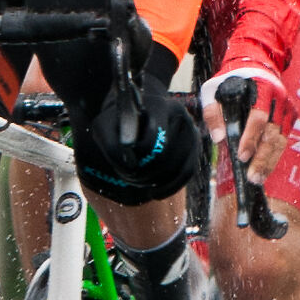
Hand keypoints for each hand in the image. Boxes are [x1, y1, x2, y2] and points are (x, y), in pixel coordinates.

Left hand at [87, 66, 202, 197]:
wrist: (136, 111)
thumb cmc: (118, 120)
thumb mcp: (105, 127)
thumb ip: (112, 146)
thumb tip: (130, 167)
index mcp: (159, 107)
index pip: (152, 141)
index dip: (138, 160)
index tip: (126, 167)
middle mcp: (181, 117)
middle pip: (166, 158)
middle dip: (146, 174)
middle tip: (131, 178)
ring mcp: (191, 132)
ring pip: (180, 168)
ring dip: (157, 183)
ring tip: (141, 184)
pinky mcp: (194, 148)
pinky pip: (188, 173)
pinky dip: (172, 187)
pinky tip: (157, 193)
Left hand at [200, 66, 294, 182]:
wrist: (256, 65)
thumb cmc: (231, 79)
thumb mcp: (213, 89)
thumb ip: (212, 112)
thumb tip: (218, 138)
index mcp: (262, 87)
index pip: (259, 117)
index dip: (251, 138)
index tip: (242, 156)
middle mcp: (279, 98)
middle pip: (273, 133)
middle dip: (263, 158)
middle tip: (252, 177)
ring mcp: (288, 107)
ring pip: (282, 140)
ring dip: (270, 161)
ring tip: (258, 178)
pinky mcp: (291, 116)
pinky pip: (284, 139)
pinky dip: (275, 155)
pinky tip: (265, 168)